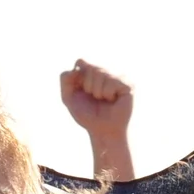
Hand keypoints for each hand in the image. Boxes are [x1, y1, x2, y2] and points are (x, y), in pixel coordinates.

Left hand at [59, 58, 134, 181]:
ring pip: (101, 73)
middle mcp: (106, 71)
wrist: (102, 132)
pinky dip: (108, 93)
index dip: (78, 78)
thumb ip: (65, 79)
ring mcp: (118, 77)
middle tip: (95, 98)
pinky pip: (112, 81)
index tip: (82, 92)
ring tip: (104, 100)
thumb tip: (79, 64)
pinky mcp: (127, 84)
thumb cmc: (87, 115)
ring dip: (98, 91)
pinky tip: (112, 100)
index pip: (80, 62)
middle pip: (91, 67)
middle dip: (88, 86)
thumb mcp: (68, 97)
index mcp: (92, 72)